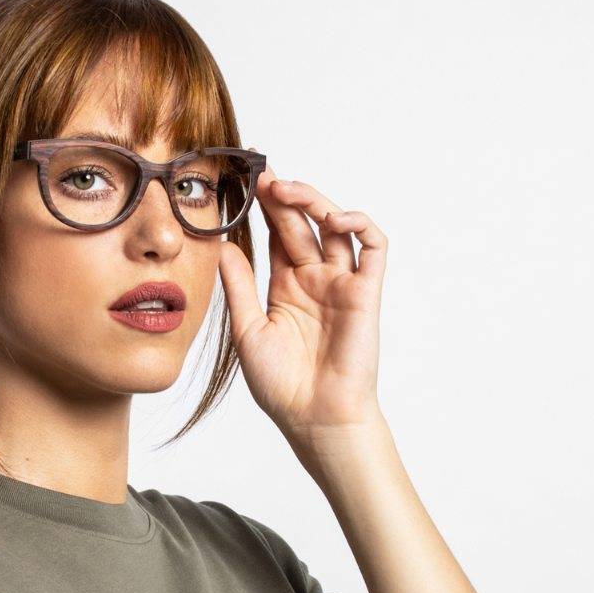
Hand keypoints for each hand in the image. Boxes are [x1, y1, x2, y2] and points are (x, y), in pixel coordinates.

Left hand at [217, 161, 388, 446]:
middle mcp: (315, 279)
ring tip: (286, 191)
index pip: (277, 235)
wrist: (315, 418)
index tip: (246, 183)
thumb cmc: (282, 386)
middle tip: (263, 175)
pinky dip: (359, 225)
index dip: (265, 208)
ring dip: (315, 201)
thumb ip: (238, 287)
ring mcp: (342, 283)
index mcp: (286, 287)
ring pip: (335, 226)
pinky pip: (373, 247)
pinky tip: (334, 218)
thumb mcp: (247, 330)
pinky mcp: (366, 292)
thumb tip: (220, 246)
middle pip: (303, 223)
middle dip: (284, 196)